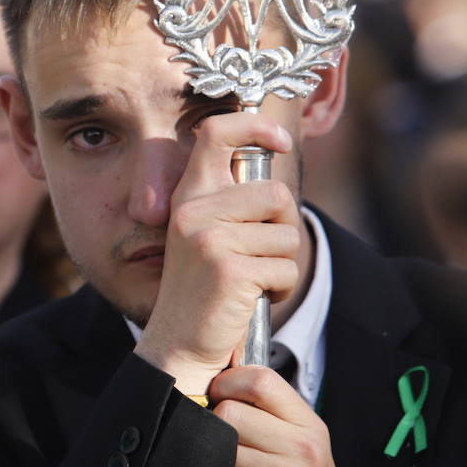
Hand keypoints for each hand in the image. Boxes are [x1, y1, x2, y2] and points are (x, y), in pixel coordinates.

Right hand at [133, 112, 299, 393]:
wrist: (179, 341)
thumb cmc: (205, 287)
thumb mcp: (208, 233)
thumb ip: (232, 200)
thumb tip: (271, 155)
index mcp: (189, 195)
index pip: (216, 132)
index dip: (254, 124)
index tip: (278, 139)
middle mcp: (193, 210)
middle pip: (276, 194)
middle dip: (282, 228)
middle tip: (259, 254)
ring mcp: (209, 238)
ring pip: (287, 236)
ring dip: (281, 264)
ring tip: (250, 280)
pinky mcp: (228, 268)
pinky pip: (285, 269)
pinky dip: (279, 289)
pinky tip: (252, 298)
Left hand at [210, 365, 349, 466]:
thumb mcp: (304, 450)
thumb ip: (270, 416)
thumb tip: (223, 378)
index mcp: (309, 426)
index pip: (261, 379)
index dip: (228, 382)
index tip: (218, 396)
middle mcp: (302, 447)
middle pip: (230, 411)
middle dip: (216, 428)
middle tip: (225, 447)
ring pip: (220, 446)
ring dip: (215, 463)